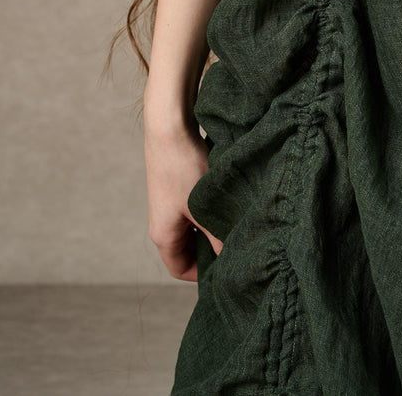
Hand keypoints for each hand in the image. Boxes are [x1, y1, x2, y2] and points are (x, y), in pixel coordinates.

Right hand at [144, 116, 222, 281]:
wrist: (170, 127)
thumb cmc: (185, 168)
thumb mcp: (205, 208)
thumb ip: (218, 238)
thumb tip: (233, 260)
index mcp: (163, 236)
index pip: (181, 269)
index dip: (203, 275)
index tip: (229, 269)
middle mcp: (163, 223)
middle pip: (187, 250)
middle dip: (211, 251)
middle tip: (238, 246)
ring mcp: (168, 205)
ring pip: (193, 228)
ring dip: (212, 229)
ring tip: (236, 224)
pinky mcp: (176, 188)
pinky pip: (194, 211)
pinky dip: (209, 212)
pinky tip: (228, 203)